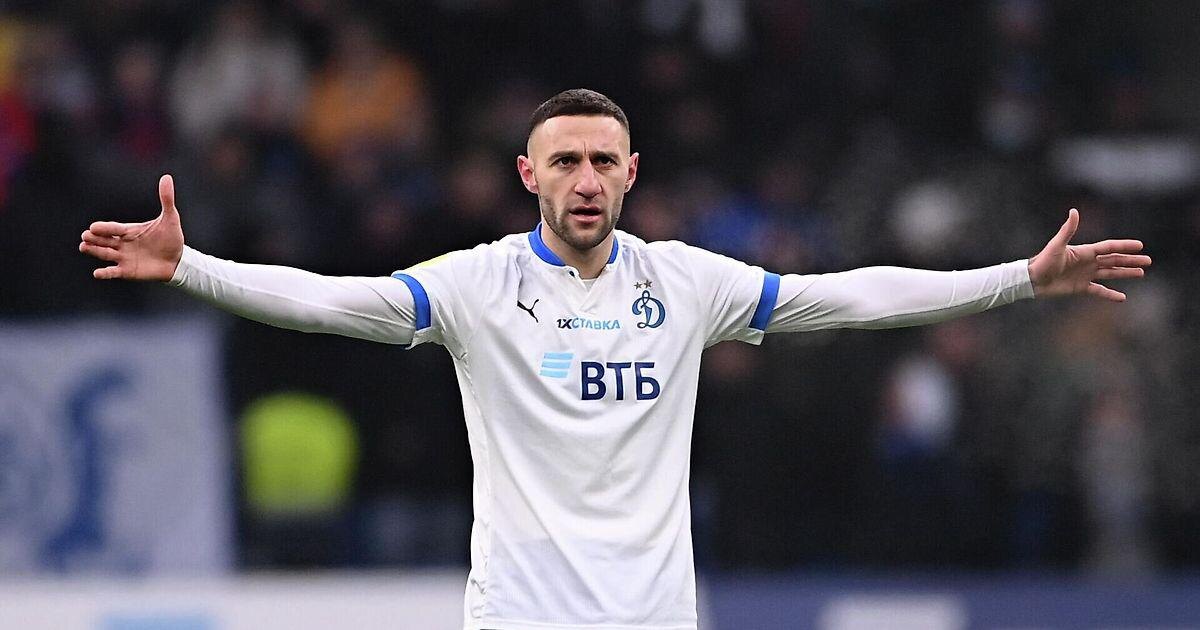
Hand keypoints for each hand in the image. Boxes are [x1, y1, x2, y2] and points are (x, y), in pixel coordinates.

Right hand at [80, 174, 184, 280]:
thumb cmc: (172, 238)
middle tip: (85, 236)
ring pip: (105, 253)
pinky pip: (113, 272)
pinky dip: (105, 273)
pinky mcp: (127, 271)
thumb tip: (166, 177)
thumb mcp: (170, 218)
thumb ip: (166, 199)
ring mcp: (123, 257)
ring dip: (95, 251)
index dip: (105, 228)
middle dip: (94, 238)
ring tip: (83, 247)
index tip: (93, 227)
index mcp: (129, 231)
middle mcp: (122, 243)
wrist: (179, 260)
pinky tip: (97, 273)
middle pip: (105, 240)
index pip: (114, 228)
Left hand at [1027, 208, 1150, 300]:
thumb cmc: (1043, 261)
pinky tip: (1122, 297)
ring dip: (1125, 273)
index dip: (1124, 246)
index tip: (1140, 245)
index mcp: (1085, 251)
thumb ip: (1068, 229)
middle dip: (1131, 260)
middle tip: (1148, 261)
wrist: (1032, 280)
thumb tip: (1074, 211)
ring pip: (1110, 273)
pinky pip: (1099, 291)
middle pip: (1114, 260)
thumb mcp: (1057, 245)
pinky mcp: (1080, 287)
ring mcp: (1085, 275)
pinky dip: (1110, 294)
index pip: (1109, 247)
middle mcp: (1088, 262)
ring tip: (1141, 273)